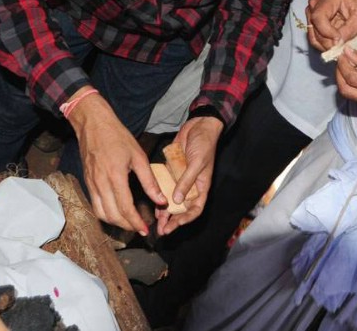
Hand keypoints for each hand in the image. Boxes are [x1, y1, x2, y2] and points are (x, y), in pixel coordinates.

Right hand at [68, 91, 165, 233]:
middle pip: (111, 215)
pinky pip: (95, 204)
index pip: (125, 208)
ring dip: (115, 223)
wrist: (93, 124)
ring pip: (101, 213)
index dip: (135, 222)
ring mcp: (91, 184)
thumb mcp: (138, 156)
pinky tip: (116, 212)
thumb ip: (150, 181)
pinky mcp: (87, 182)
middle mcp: (100, 183)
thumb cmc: (117, 136)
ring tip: (129, 223)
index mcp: (115, 176)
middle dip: (126, 226)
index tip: (145, 230)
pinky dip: (105, 213)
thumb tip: (161, 200)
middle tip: (139, 228)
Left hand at [155, 116, 222, 235]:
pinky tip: (152, 203)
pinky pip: (165, 186)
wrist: (199, 126)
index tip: (176, 225)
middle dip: (173, 220)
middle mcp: (191, 186)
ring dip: (165, 211)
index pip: (195, 208)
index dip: (186, 219)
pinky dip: (159, 195)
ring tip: (157, 222)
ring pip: (172, 200)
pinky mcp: (172, 171)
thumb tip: (176, 200)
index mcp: (201, 186)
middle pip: (182, 208)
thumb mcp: (197, 163)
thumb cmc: (204, 144)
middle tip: (163, 230)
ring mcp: (180, 179)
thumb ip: (186, 181)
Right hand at [305, 0, 356, 51]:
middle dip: (328, 42)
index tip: (339, 40)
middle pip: (314, 28)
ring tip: (340, 45)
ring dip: (326, 45)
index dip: (327, 32)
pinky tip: (334, 43)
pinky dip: (323, 44)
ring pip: (313, 35)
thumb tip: (336, 44)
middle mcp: (316, 2)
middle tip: (342, 47)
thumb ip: (349, 30)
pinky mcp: (311, 19)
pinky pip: (313, 37)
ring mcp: (311, 10)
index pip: (319, 17)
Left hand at [335, 49, 356, 109]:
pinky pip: (354, 96)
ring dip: (342, 79)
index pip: (354, 78)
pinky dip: (350, 84)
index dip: (344, 65)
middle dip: (339, 73)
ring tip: (346, 64)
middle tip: (341, 59)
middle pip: (346, 89)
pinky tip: (354, 72)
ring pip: (348, 94)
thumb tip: (348, 52)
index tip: (343, 53)